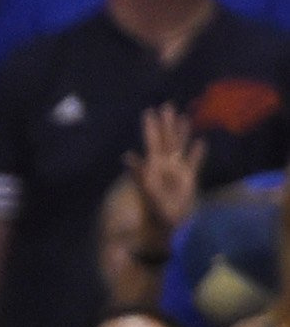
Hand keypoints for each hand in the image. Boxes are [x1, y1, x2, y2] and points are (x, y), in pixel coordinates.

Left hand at [129, 102, 204, 239]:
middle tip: (167, 105)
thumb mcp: (145, 185)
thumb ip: (139, 169)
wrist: (167, 220)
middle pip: (167, 139)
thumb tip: (126, 156)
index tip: (149, 111)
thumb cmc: (153, 205)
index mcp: (154, 164)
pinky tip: (201, 142)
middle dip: (167, 123)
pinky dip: (197, 153)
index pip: (153, 141)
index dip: (151, 127)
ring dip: (182, 132)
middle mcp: (166, 163)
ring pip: (180, 146)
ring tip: (183, 117)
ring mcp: (177, 169)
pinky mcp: (189, 177)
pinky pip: (194, 162)